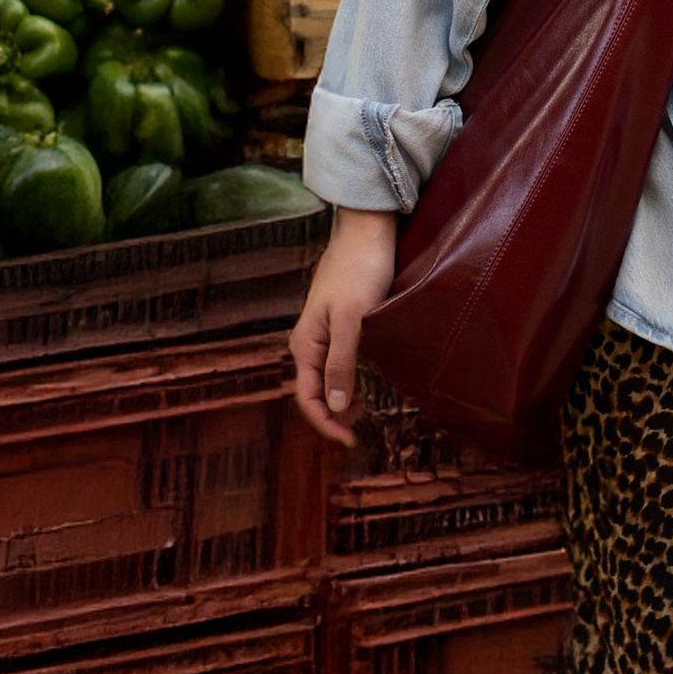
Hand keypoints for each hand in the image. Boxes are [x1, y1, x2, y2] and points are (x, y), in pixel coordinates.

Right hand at [289, 205, 399, 447]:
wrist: (367, 231)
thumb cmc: (360, 271)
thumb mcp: (352, 320)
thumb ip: (341, 363)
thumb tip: (332, 407)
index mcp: (305, 344)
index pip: (307, 398)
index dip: (325, 424)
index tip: (349, 442)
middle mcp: (309, 342)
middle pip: (314, 392)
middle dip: (333, 416)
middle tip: (361, 430)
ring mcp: (323, 333)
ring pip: (326, 379)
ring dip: (341, 400)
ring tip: (366, 410)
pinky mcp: (340, 324)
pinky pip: (338, 362)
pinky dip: (349, 380)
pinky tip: (367, 383)